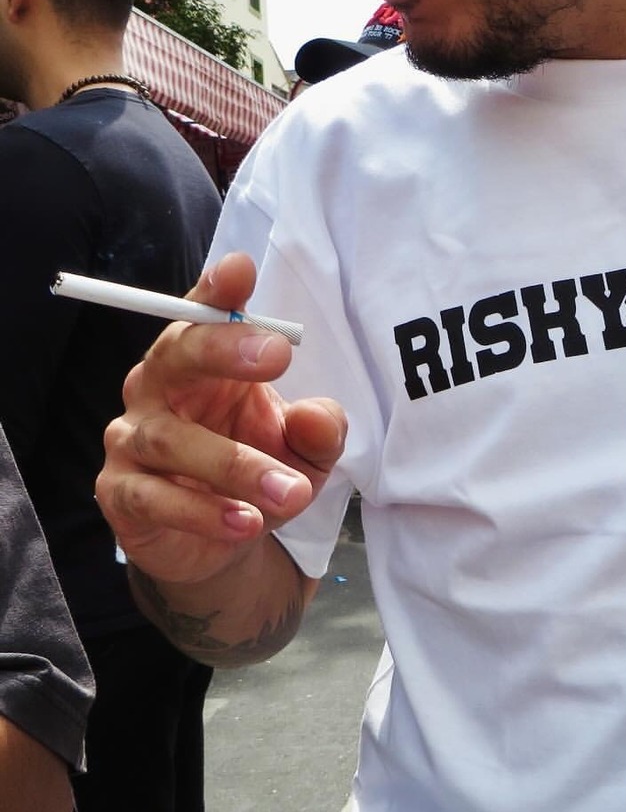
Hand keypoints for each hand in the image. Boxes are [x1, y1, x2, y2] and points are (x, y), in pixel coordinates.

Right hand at [96, 252, 346, 585]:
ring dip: (237, 467)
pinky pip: (154, 498)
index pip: (203, 317)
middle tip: (276, 356)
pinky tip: (247, 522)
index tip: (240, 270)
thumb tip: (317, 414)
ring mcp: (131, 440)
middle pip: (173, 356)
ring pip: (172, 440)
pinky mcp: (120, 494)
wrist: (223, 541)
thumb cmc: (262, 473)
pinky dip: (203, 512)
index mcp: (202, 364)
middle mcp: (158, 390)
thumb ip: (319, 430)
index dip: (216, 293)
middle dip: (221, 350)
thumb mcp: (308, 452)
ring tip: (290, 492)